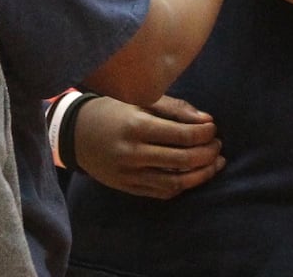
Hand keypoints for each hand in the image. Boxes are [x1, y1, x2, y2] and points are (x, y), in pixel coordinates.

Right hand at [71, 95, 224, 198]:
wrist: (74, 133)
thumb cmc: (111, 110)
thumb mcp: (139, 100)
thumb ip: (174, 109)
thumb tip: (206, 120)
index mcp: (137, 127)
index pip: (182, 135)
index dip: (205, 133)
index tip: (213, 128)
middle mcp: (133, 153)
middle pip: (183, 160)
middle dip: (207, 154)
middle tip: (217, 145)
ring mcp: (129, 174)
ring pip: (175, 182)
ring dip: (201, 175)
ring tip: (214, 164)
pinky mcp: (127, 187)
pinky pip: (161, 192)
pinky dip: (181, 186)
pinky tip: (192, 176)